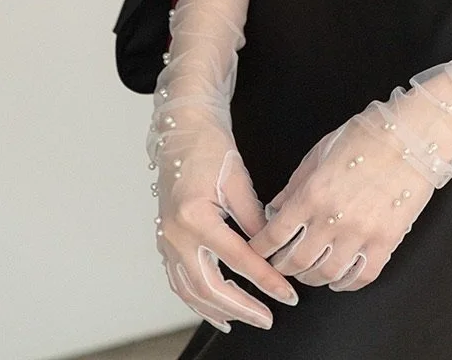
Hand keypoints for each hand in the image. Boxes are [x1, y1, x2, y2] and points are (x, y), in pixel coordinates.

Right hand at [151, 107, 299, 331]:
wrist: (182, 131)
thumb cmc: (210, 148)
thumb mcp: (239, 180)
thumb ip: (254, 219)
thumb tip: (272, 249)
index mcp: (195, 217)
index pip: (238, 260)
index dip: (265, 280)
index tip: (286, 294)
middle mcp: (175, 235)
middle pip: (209, 287)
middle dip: (241, 307)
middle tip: (267, 318)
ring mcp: (165, 241)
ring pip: (190, 291)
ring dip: (218, 310)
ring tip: (244, 320)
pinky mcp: (165, 241)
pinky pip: (179, 281)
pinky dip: (197, 300)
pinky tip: (214, 309)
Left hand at [246, 91, 451, 290]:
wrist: (414, 135)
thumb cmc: (369, 135)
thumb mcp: (321, 151)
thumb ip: (296, 184)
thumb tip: (276, 209)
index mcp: (313, 193)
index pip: (274, 235)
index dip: (260, 248)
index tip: (257, 251)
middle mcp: (333, 219)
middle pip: (295, 261)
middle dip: (281, 266)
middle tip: (280, 263)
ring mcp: (361, 234)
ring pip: (325, 275)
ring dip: (311, 277)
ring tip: (309, 272)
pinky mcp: (386, 242)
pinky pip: (361, 277)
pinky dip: (346, 283)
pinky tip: (340, 277)